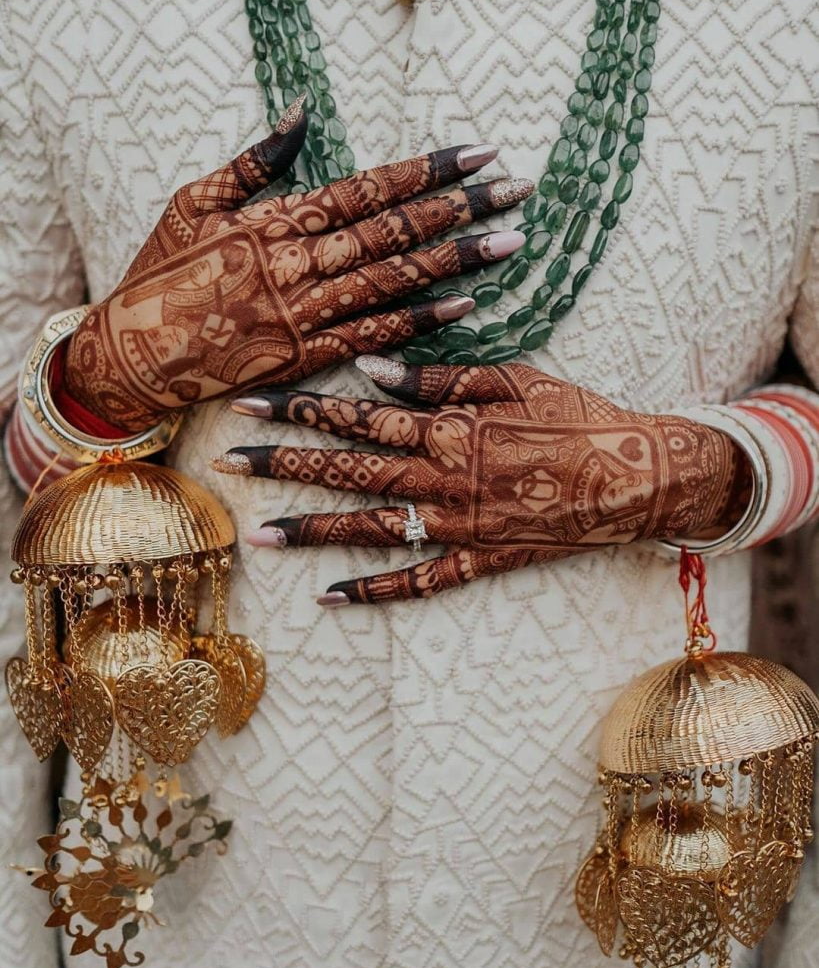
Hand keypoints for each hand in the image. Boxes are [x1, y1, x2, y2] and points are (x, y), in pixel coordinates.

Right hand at [64, 95, 532, 430]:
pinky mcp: (305, 356)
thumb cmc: (161, 275)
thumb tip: (301, 114)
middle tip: (515, 191)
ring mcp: (303, 313)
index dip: (426, 171)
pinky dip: (418, 323)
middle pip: (392, 231)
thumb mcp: (192, 202)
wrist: (133, 354)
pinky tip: (463, 308)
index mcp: (274, 220)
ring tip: (506, 243)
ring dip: (453, 262)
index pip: (366, 189)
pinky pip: (372, 338)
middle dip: (459, 209)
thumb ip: (253, 161)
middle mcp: (297, 264)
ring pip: (392, 281)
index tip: (476, 155)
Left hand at [211, 359, 751, 604]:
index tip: (250, 403)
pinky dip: (373, 592)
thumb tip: (371, 369)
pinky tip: (328, 598)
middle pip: (347, 471)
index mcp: (447, 427)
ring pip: (368, 529)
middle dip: (283, 465)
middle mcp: (441, 480)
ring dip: (310, 530)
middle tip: (230, 461)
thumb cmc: (578, 417)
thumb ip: (439, 378)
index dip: (298, 408)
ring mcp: (457, 527)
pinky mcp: (478, 561)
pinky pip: (418, 583)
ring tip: (258, 533)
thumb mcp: (514, 378)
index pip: (355, 416)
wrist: (634, 477)